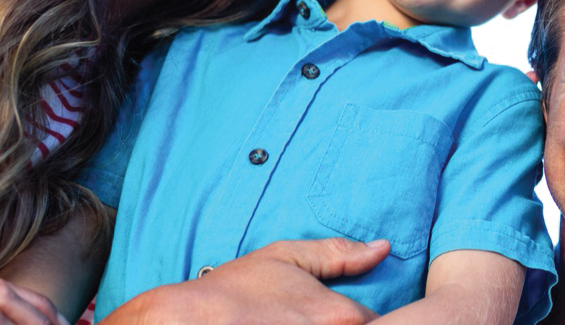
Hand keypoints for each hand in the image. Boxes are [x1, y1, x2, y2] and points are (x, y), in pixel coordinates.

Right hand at [101, 238, 390, 324]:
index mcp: (338, 316)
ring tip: (287, 323)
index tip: (349, 318)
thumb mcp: (284, 258)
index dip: (370, 321)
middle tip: (310, 318)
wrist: (181, 321)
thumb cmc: (232, 291)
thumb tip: (383, 248)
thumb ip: (337, 253)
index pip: (381, 324)